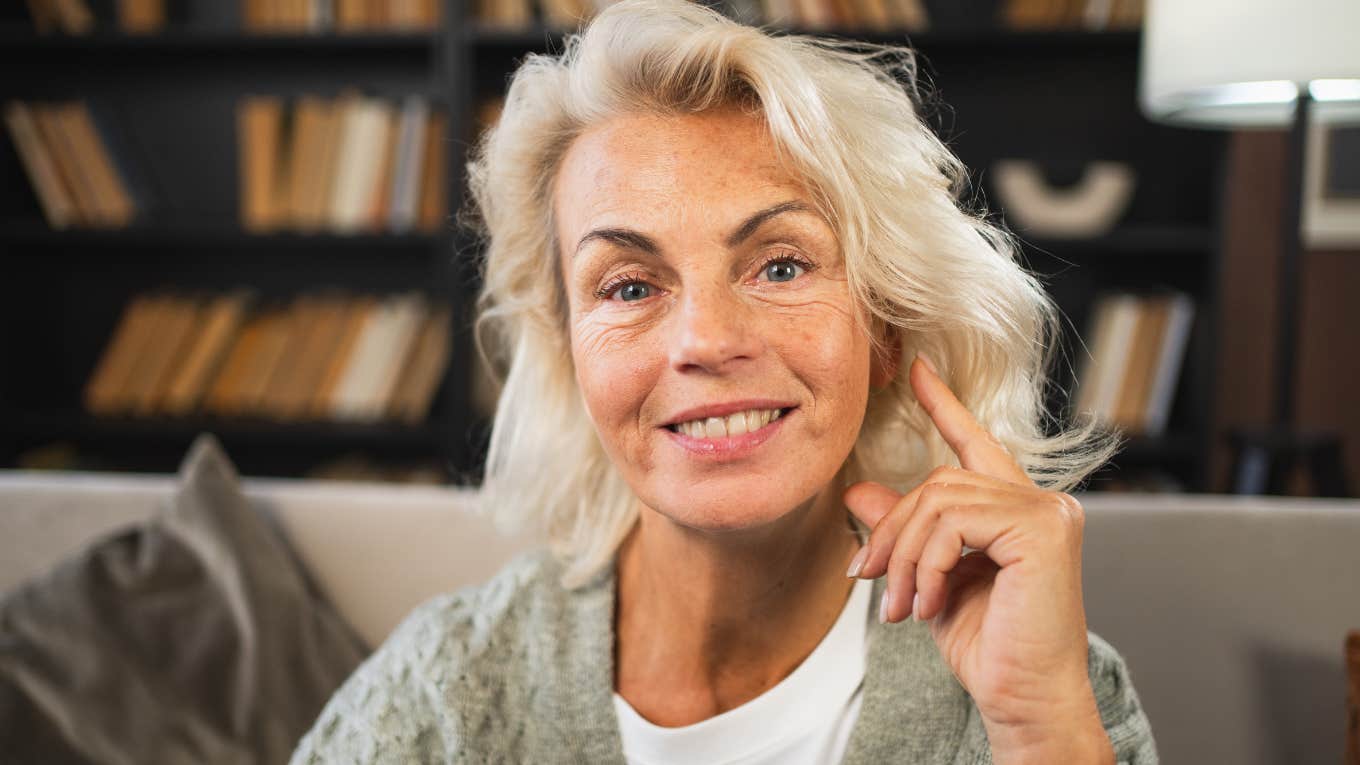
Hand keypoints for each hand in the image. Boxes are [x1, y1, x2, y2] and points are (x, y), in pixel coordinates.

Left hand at [843, 353, 1110, 760]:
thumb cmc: (988, 646)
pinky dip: (927, 564)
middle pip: (938, 484)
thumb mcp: (930, 580)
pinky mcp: (1042, 529)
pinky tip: (930, 604)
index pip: (976, 444)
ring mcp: (1048, 511)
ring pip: (939, 502)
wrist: (1022, 699)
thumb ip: (904, 533)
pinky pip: (954, 524)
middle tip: (869, 580)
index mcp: (1017, 510)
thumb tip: (858, 492)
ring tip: (901, 606)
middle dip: (892, 532)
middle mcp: (1042, 502)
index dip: (944, 405)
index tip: (916, 370)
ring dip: (905, 558)